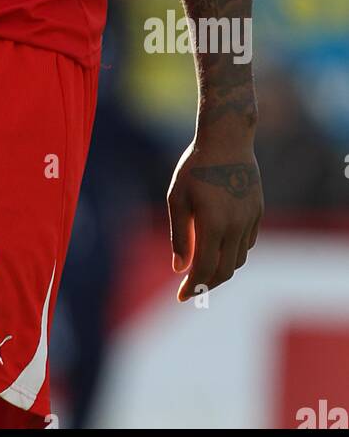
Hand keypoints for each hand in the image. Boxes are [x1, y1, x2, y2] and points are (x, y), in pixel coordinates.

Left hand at [166, 134, 262, 302]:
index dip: (192, 287)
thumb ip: (179, 235)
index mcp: (213, 224)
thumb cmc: (195, 167)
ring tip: (204, 270)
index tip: (180, 297)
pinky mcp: (257, 212)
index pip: (204, 270)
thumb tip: (179, 268)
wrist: (228, 139)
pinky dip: (234, 253)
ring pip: (238, 260)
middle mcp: (235, 227)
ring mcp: (250, 220)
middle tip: (191, 289)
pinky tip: (221, 249)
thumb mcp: (177, 198)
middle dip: (207, 285)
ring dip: (222, 270)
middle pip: (225, 271)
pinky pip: (247, 243)